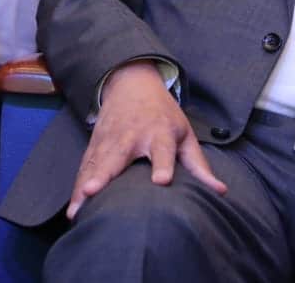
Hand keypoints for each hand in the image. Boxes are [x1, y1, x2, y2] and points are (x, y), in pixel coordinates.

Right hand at [66, 60, 226, 219]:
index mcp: (160, 133)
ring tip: (77, 210)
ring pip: (96, 165)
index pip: (163, 151)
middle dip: (104, 175)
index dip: (163, 165)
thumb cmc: (163, 114)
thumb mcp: (185, 133)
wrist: (131, 84)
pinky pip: (86, 168)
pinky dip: (78, 186)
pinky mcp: (95, 145)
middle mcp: (132, 137)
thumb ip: (198, 165)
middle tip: (93, 191)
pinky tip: (74, 206)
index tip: (162, 181)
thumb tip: (221, 191)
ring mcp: (110, 140)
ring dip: (85, 186)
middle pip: (117, 157)